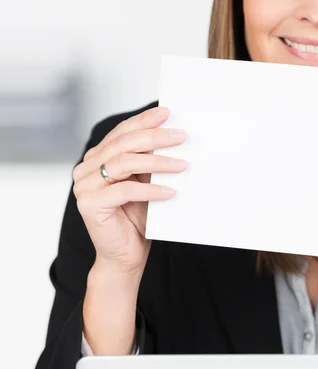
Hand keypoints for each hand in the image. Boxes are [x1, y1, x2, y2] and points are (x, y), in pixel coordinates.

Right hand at [73, 106, 186, 277]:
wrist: (126, 256)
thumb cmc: (138, 218)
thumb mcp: (147, 182)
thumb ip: (150, 161)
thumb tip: (175, 137)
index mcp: (97, 158)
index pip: (121, 132)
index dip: (144, 120)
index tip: (167, 112)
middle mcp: (86, 169)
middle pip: (124, 144)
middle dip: (155, 137)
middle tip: (181, 136)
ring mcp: (84, 187)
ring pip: (124, 163)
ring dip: (157, 162)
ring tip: (182, 164)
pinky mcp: (89, 205)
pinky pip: (124, 190)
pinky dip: (151, 189)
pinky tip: (171, 191)